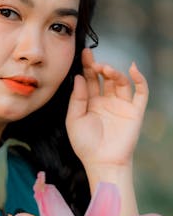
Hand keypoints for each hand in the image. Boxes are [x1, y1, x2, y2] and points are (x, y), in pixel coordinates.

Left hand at [65, 48, 147, 171]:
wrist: (102, 161)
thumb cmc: (85, 144)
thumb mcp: (74, 119)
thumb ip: (77, 98)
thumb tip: (80, 77)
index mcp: (91, 103)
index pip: (91, 80)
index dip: (88, 66)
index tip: (84, 54)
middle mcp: (107, 101)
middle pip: (105, 78)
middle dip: (100, 67)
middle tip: (94, 61)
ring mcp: (121, 105)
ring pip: (121, 82)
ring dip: (115, 73)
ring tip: (105, 69)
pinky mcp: (135, 111)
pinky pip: (141, 92)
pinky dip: (139, 79)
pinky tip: (132, 69)